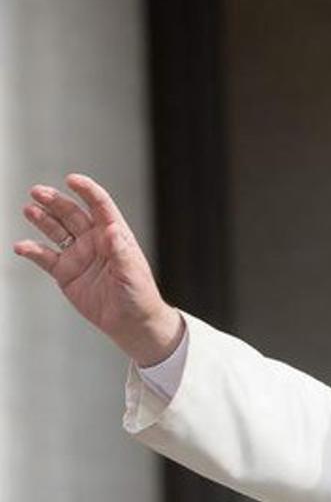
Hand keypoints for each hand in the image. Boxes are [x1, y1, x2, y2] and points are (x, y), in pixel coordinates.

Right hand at [13, 174, 182, 365]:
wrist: (130, 322)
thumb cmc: (139, 295)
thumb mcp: (133, 272)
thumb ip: (121, 251)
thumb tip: (113, 230)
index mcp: (115, 236)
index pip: (100, 206)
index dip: (87, 191)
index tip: (72, 179)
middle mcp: (95, 241)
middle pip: (73, 214)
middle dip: (56, 201)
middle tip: (38, 192)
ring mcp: (79, 256)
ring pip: (57, 231)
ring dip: (42, 219)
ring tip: (29, 209)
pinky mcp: (65, 273)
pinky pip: (45, 258)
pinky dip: (32, 250)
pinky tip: (21, 246)